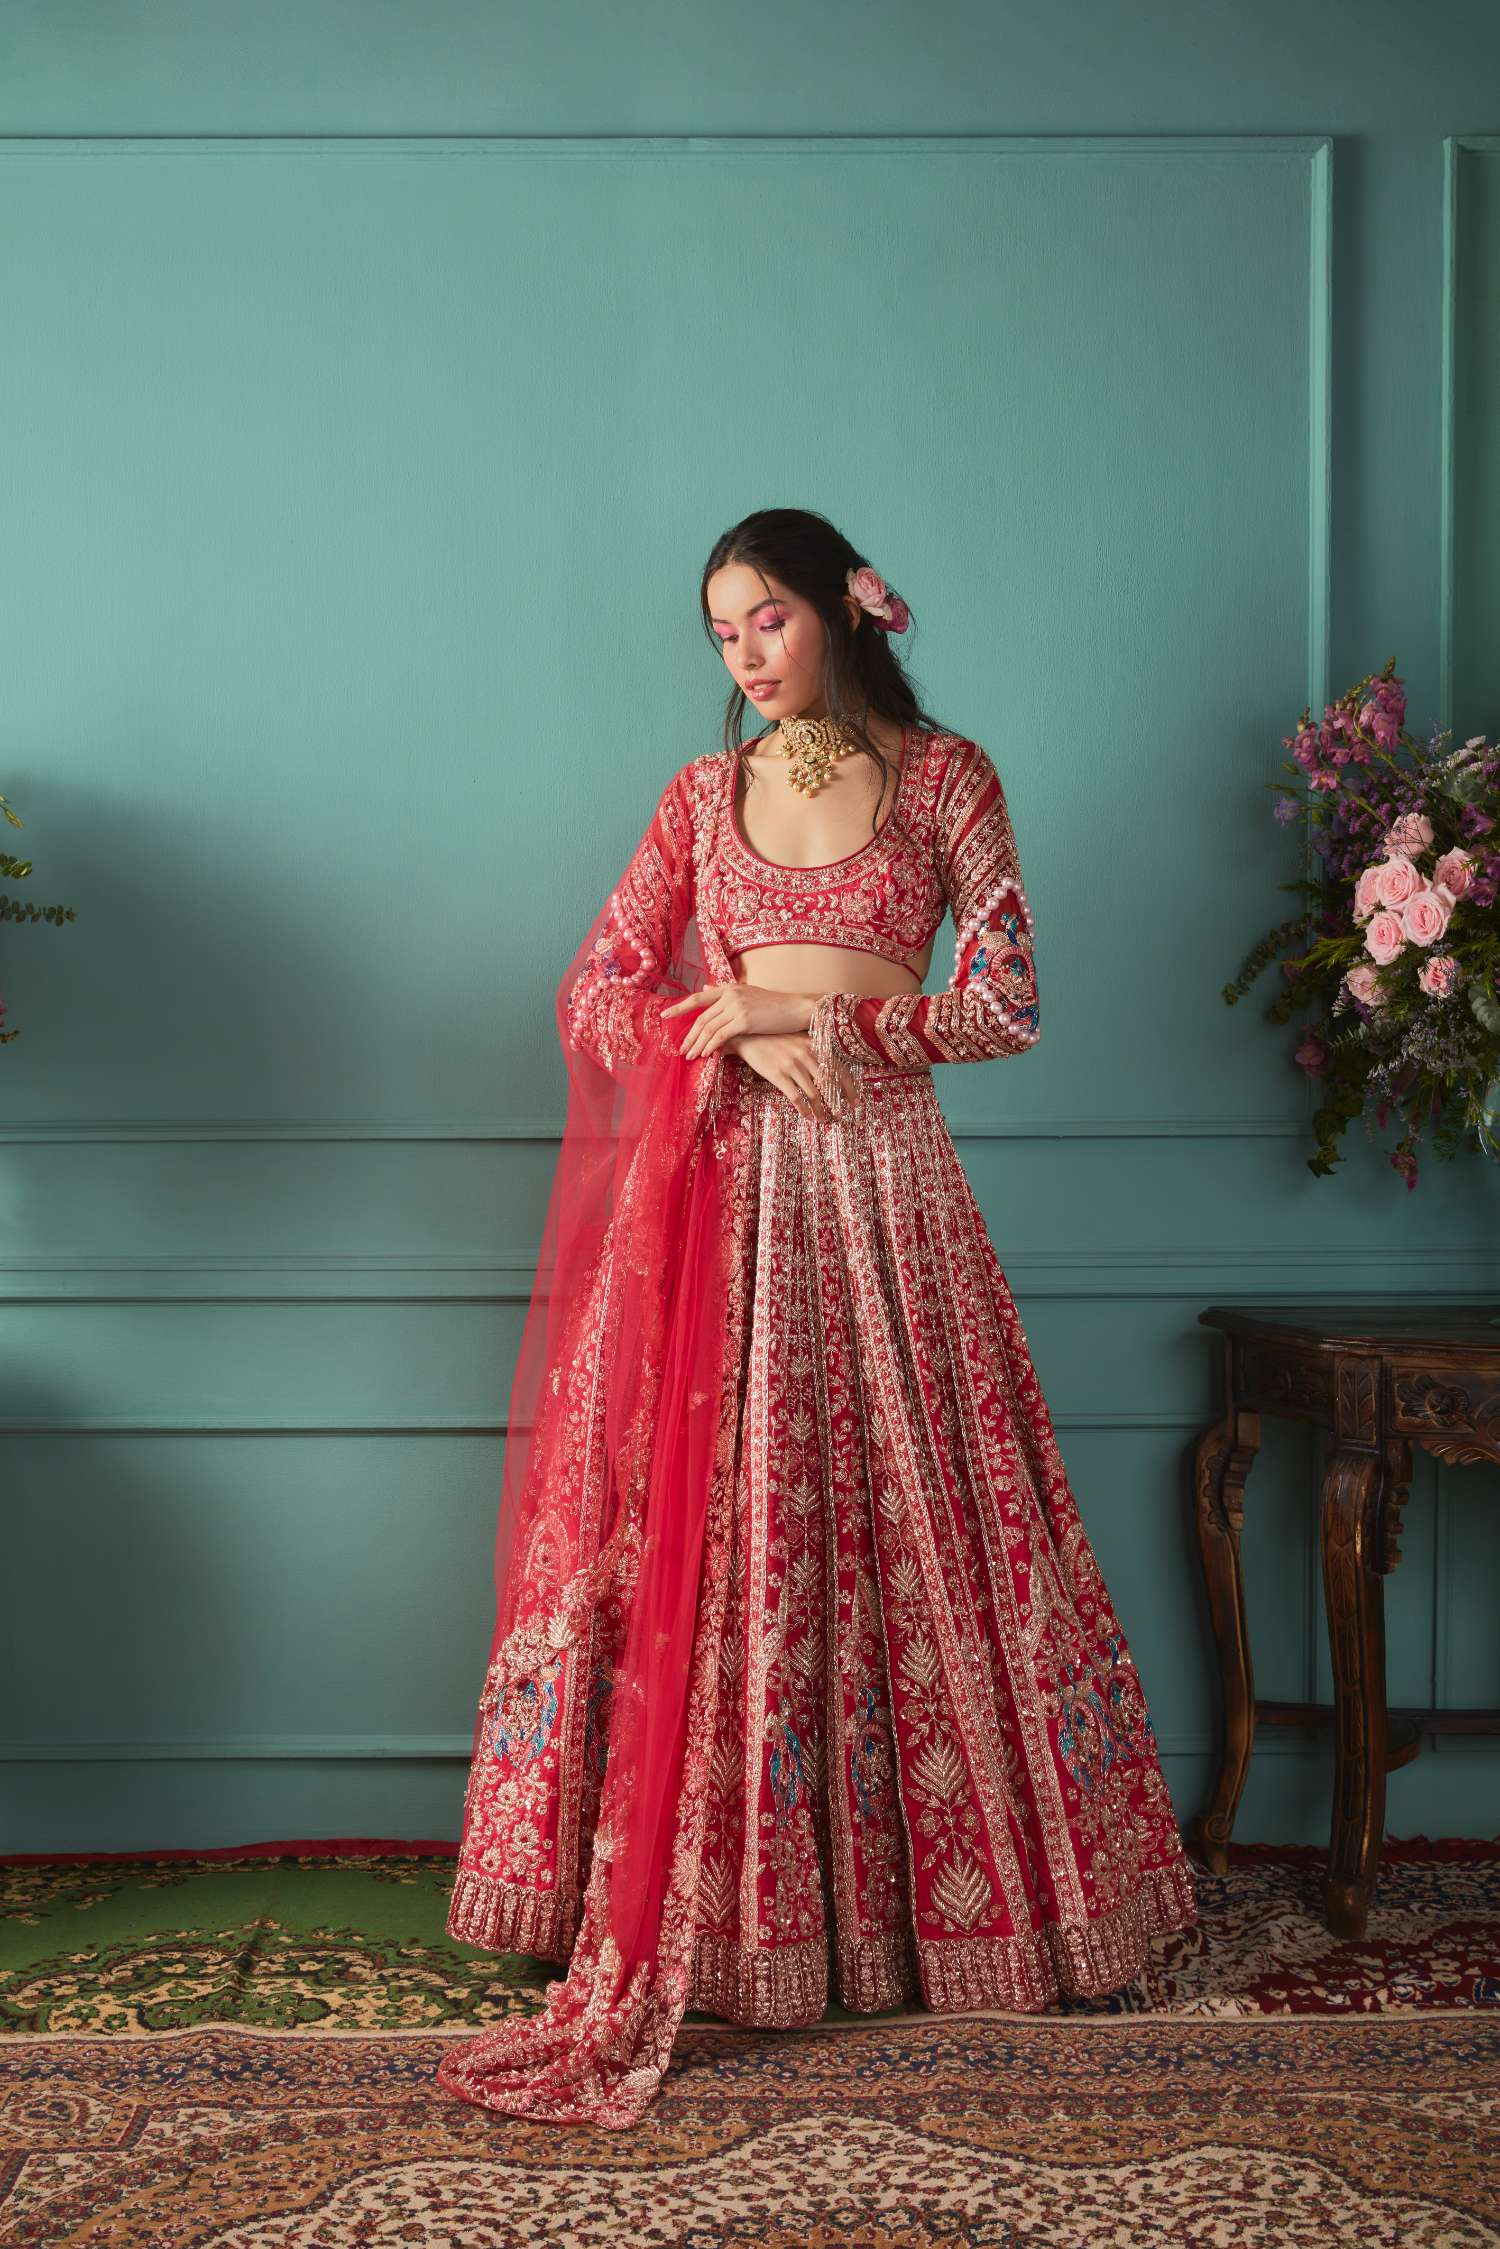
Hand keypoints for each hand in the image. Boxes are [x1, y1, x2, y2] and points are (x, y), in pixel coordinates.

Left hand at [662, 980, 811, 1058]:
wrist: (797, 1008)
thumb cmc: (774, 1005)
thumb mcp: (748, 994)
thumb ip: (725, 993)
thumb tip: (704, 988)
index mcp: (729, 988)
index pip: (698, 998)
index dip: (679, 1008)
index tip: (664, 1016)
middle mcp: (730, 995)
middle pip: (701, 1018)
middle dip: (689, 1035)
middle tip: (680, 1049)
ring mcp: (737, 1007)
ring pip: (709, 1028)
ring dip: (697, 1044)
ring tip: (690, 1056)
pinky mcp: (745, 1021)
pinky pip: (721, 1036)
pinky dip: (711, 1046)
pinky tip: (706, 1055)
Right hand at [725, 1030, 861, 1122]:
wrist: (748, 1036)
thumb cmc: (774, 1037)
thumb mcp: (798, 1039)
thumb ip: (814, 1050)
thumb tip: (830, 1071)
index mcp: (815, 1045)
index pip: (840, 1069)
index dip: (850, 1088)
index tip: (855, 1102)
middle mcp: (806, 1055)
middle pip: (830, 1084)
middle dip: (838, 1102)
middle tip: (841, 1115)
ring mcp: (792, 1065)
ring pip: (814, 1093)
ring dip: (820, 1110)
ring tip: (822, 1119)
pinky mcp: (778, 1075)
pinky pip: (796, 1097)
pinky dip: (804, 1109)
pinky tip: (807, 1116)